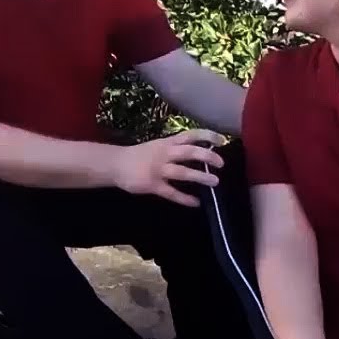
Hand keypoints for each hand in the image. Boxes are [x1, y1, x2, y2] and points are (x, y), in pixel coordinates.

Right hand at [110, 128, 226, 205]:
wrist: (115, 164)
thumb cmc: (141, 155)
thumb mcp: (159, 145)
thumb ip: (177, 148)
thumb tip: (202, 152)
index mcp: (167, 143)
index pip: (190, 135)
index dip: (207, 136)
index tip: (222, 140)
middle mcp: (165, 154)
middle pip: (189, 152)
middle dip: (207, 156)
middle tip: (221, 163)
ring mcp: (158, 169)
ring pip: (182, 172)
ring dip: (200, 177)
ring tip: (214, 181)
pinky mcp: (152, 185)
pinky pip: (171, 192)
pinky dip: (184, 198)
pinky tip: (195, 203)